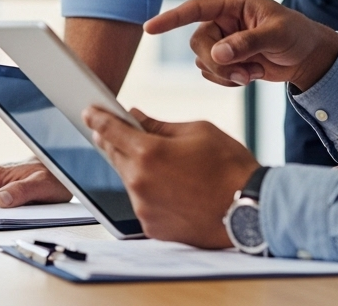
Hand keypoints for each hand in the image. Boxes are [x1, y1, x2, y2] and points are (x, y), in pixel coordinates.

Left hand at [83, 106, 257, 247]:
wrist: (248, 210)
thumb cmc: (228, 166)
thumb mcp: (197, 131)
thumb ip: (160, 126)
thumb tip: (136, 118)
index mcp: (149, 153)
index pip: (111, 131)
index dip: (98, 118)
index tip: (89, 111)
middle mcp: (139, 182)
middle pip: (114, 155)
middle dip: (112, 140)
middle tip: (112, 129)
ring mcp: (144, 208)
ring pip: (128, 179)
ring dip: (135, 166)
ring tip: (161, 160)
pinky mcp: (151, 227)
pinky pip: (142, 201)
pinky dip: (148, 189)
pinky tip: (170, 184)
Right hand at [145, 0, 337, 89]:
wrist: (307, 57)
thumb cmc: (296, 36)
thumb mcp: (276, 36)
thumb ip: (246, 43)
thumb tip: (218, 54)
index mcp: (232, 2)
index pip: (195, 8)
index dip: (171, 18)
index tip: (150, 28)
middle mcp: (223, 19)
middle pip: (198, 43)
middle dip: (217, 63)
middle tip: (243, 73)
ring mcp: (222, 39)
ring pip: (203, 61)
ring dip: (226, 74)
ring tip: (253, 72)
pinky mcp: (225, 59)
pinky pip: (211, 74)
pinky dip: (229, 80)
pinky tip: (250, 76)